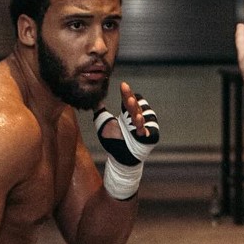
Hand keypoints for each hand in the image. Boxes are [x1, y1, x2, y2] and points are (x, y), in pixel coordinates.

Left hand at [93, 82, 159, 198]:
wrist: (118, 158)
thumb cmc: (112, 141)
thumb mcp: (103, 123)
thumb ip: (99, 111)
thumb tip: (95, 99)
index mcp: (128, 113)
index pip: (128, 100)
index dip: (126, 93)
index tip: (123, 85)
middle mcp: (137, 118)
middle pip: (135, 106)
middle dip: (131, 99)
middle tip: (126, 93)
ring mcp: (143, 127)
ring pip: (141, 115)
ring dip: (136, 110)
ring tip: (131, 103)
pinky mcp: (148, 138)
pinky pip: (146, 131)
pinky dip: (142, 126)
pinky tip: (139, 119)